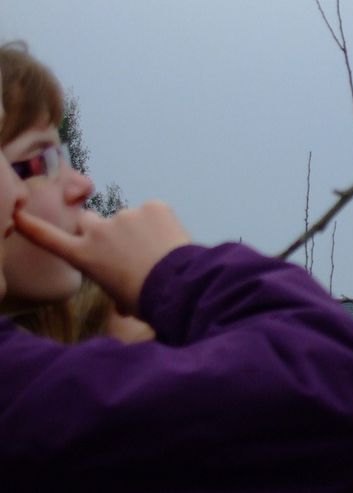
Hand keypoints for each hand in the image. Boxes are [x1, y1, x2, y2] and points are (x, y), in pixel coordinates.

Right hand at [14, 201, 190, 315]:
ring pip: (127, 219)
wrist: (177, 283)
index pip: (49, 239)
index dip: (32, 226)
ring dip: (136, 230)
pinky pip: (154, 213)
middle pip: (88, 220)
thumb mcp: (121, 301)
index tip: (17, 214)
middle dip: (98, 229)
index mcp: (84, 256)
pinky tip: (170, 241)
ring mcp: (126, 215)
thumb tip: (122, 306)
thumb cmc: (146, 300)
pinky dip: (160, 223)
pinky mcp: (152, 206)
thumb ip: (115, 295)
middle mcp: (98, 231)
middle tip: (120, 246)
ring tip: (156, 251)